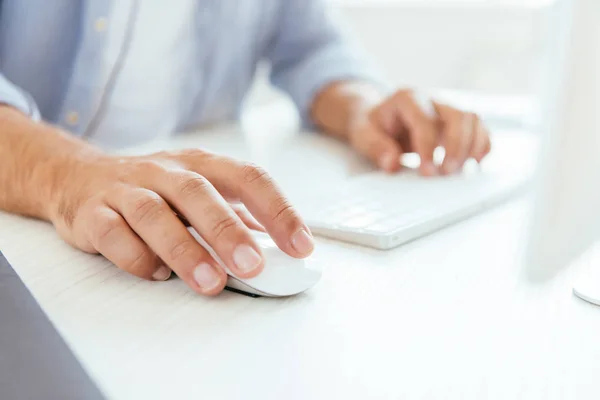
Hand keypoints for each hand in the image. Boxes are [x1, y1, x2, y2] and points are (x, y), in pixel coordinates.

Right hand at [48, 150, 314, 295]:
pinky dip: (135, 256)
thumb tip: (279, 248)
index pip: (247, 178)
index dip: (278, 210)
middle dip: (228, 230)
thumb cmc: (153, 190)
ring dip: (184, 249)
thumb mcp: (197, 192)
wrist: (79, 178)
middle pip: (199, 193)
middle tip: (253, 266)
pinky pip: (113, 233)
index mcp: (200, 164)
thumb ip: (234, 216)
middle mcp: (164, 171)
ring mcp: (126, 189)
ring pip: (154, 213)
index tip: (300, 245)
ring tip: (210, 281)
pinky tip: (154, 273)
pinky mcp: (93, 212)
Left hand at [347, 89, 491, 175]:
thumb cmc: (372, 126)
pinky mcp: (457, 122)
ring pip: (473, 119)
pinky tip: (474, 164)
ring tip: (460, 172)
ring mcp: (447, 109)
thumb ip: (376, 147)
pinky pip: (479, 128)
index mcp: (407, 99)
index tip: (427, 172)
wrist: (378, 117)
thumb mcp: (363, 135)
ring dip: (472, 146)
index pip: (425, 121)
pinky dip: (482, 146)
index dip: (428, 147)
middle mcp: (432, 100)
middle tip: (446, 173)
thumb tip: (392, 163)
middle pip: (457, 116)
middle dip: (456, 147)